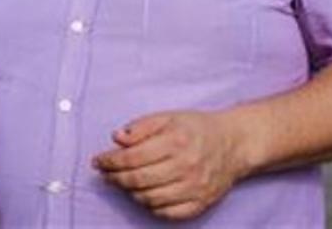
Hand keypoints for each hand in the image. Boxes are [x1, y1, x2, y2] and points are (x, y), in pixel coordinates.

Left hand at [93, 110, 247, 220]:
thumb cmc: (196, 128)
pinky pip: (168, 213)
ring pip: (150, 199)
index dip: (110, 161)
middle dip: (115, 178)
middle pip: (138, 180)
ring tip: (123, 183)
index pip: (132, 157)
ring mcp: (194, 188)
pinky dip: (151, 207)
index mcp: (176, 142)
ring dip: (130, 192)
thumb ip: (141, 127)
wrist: (233, 144)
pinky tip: (144, 195)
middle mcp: (186, 166)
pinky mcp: (200, 203)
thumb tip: (117, 138)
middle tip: (106, 174)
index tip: (98, 161)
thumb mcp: (168, 117)